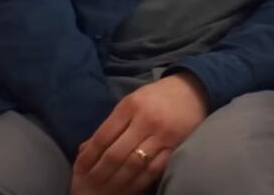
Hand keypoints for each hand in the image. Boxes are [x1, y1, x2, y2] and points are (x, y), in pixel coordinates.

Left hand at [71, 73, 208, 193]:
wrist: (194, 89)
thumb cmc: (157, 97)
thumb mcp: (131, 103)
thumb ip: (110, 126)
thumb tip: (84, 150)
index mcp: (130, 106)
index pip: (102, 137)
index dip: (88, 158)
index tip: (79, 172)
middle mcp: (145, 120)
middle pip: (116, 154)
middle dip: (99, 174)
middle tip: (89, 188)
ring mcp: (162, 134)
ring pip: (134, 165)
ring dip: (117, 182)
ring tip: (106, 191)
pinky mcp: (176, 145)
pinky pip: (154, 169)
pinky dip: (139, 182)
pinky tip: (130, 188)